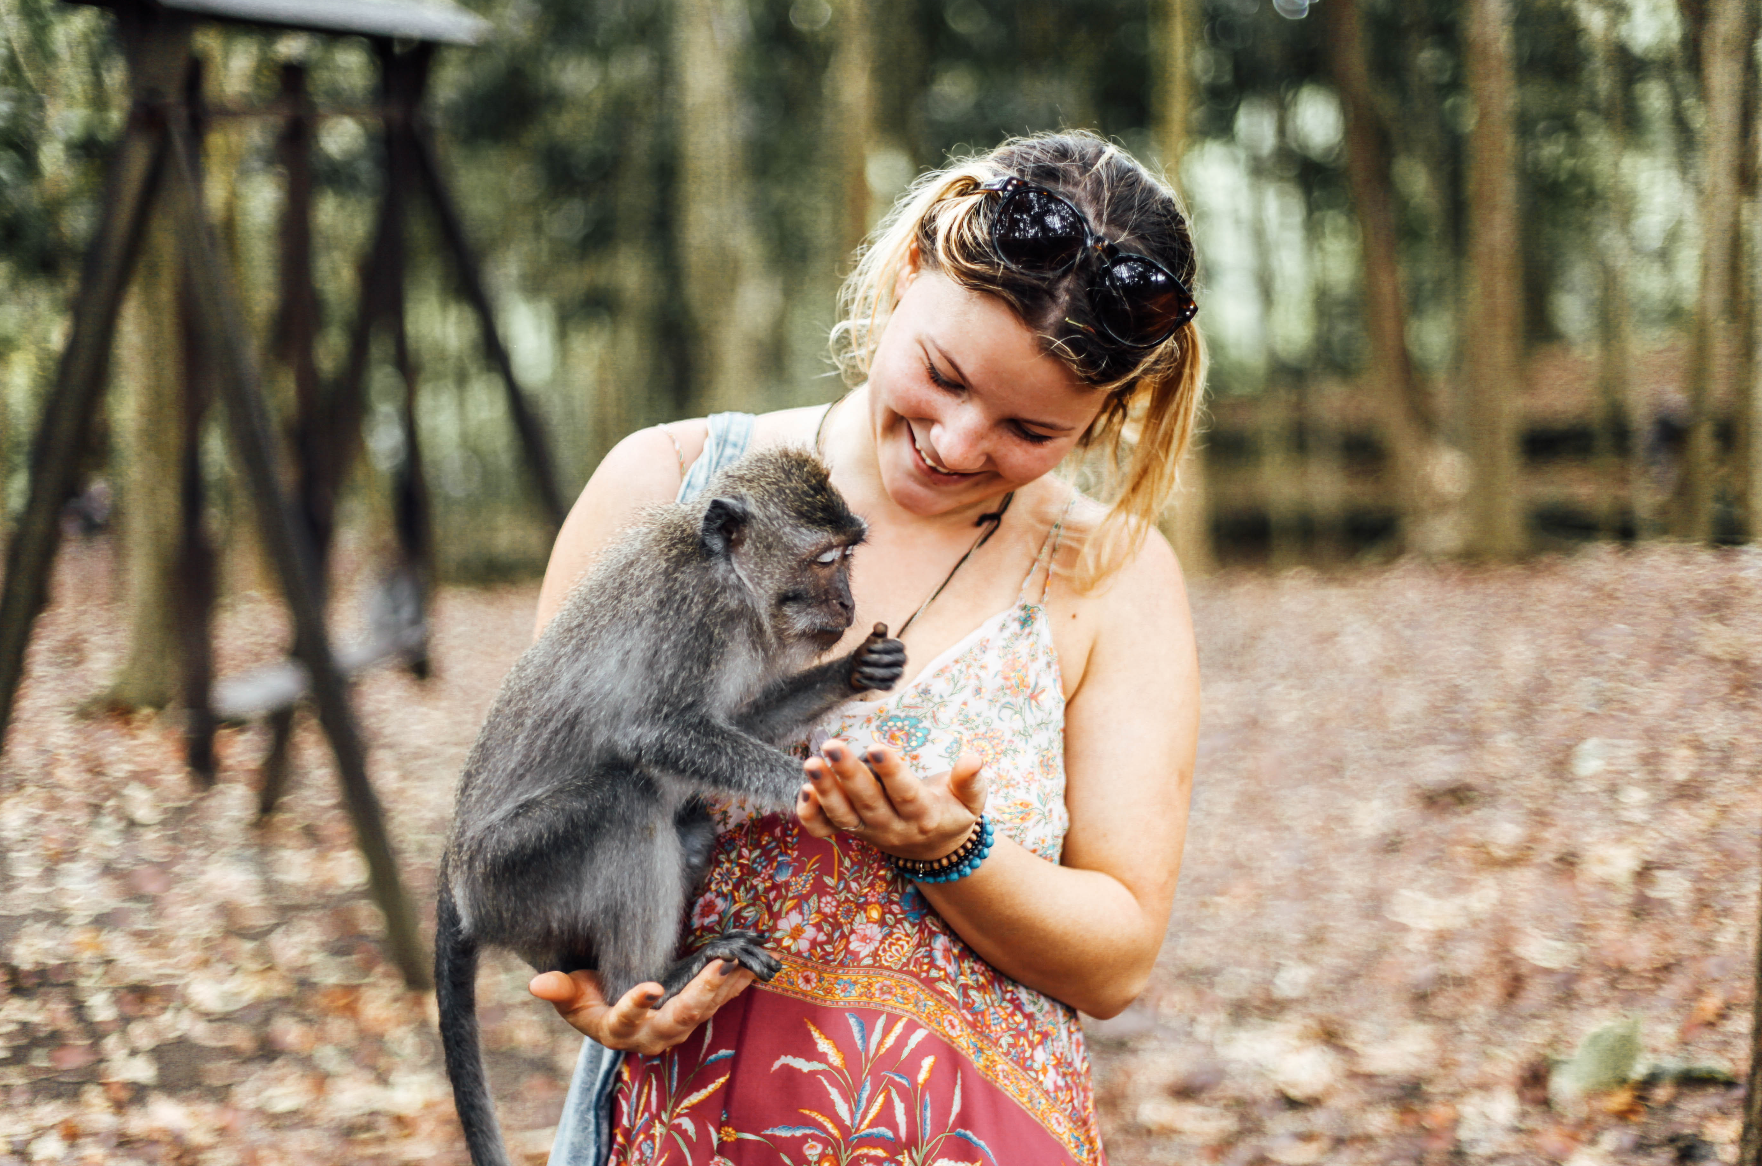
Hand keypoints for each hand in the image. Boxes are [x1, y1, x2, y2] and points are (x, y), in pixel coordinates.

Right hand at [528, 961, 754, 1055]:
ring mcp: (678, 1024)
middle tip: (717, 967)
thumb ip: (559, 989)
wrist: (613, 1011)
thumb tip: (536, 984)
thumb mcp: (570, 994)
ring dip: (725, 986)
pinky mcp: (697, 1012)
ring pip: (705, 1010)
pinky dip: (738, 982)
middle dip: (700, 994)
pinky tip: (754, 964)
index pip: (626, 1020)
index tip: (650, 988)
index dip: (637, 1005)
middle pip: (679, 1018)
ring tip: (742, 961)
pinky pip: (722, 999)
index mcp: (618, 1029)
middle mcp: (653, 1033)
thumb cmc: (588, 998)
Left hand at [795, 739, 986, 861]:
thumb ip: (970, 781)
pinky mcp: (851, 832)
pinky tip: (802, 792)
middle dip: (848, 774)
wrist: (935, 850)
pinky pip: (826, 830)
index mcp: (923, 816)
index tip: (878, 747)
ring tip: (812, 764)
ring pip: (843, 816)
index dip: (892, 772)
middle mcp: (892, 827)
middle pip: (868, 802)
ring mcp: (868, 832)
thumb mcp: (971, 800)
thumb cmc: (952, 813)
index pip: (905, 794)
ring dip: (825, 791)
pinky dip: (810, 816)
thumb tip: (974, 759)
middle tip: (832, 745)